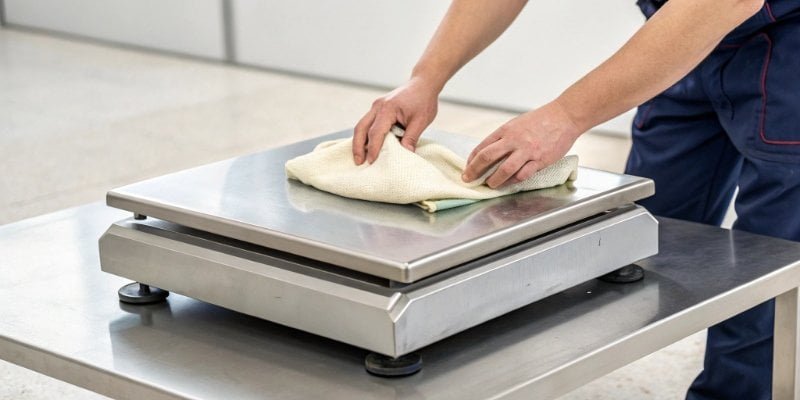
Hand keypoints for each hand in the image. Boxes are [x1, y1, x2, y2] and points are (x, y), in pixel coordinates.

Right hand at [352, 77, 438, 164]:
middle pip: (361, 128)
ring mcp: (376, 106)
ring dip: (359, 142)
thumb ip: (411, 137)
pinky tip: (367, 147)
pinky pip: (367, 123)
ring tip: (360, 158)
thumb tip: (406, 154)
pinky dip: (364, 136)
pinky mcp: (378, 109)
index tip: (372, 162)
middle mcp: (378, 106)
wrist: (423, 84)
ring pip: (361, 125)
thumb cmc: (423, 100)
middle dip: (358, 147)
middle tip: (359, 162)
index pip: (376, 132)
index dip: (373, 148)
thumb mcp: (421, 121)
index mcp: (388, 108)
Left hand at [463, 101, 581, 188]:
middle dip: (474, 171)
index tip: (467, 168)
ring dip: (494, 180)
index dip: (472, 160)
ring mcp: (527, 150)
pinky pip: (523, 174)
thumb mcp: (516, 124)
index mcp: (506, 130)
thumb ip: (504, 137)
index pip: (482, 147)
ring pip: (504, 169)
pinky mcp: (540, 160)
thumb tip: (490, 152)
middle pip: (487, 157)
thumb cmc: (541, 120)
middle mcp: (514, 140)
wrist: (564, 116)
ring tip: (490, 185)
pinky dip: (513, 181)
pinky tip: (509, 183)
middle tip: (469, 179)